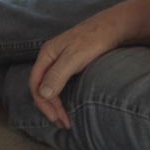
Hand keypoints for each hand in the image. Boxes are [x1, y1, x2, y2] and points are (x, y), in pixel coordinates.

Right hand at [27, 6, 132, 128]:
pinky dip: (62, 97)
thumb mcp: (74, 58)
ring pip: (51, 86)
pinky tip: (69, 105)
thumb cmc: (94, 39)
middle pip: (42, 87)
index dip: (44, 103)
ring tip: (65, 119)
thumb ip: (57, 75)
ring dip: (55, 104)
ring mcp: (60, 60)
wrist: (114, 27)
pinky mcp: (71, 63)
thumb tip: (43, 94)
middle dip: (50, 107)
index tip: (56, 118)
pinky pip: (60, 84)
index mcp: (46, 54)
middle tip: (63, 123)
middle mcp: (50, 58)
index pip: (35, 84)